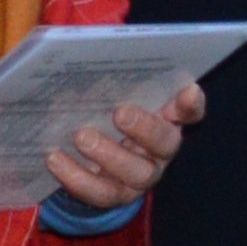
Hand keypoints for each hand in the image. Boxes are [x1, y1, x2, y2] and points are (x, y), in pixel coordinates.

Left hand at [43, 80, 205, 212]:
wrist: (76, 158)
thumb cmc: (96, 115)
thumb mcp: (102, 95)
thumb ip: (104, 79)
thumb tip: (80, 50)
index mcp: (163, 119)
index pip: (188, 111)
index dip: (191, 104)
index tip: (189, 90)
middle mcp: (158, 150)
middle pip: (165, 142)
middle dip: (145, 126)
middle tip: (120, 112)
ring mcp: (138, 177)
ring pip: (137, 172)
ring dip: (109, 154)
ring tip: (81, 136)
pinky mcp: (113, 195)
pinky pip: (99, 192)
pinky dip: (76, 176)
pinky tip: (55, 158)